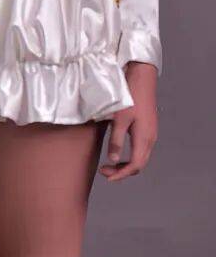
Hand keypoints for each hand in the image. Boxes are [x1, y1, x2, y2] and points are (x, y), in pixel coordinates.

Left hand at [100, 61, 157, 180]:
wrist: (142, 79)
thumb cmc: (130, 97)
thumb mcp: (119, 120)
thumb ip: (116, 141)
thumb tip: (112, 160)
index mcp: (144, 138)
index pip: (135, 165)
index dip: (121, 174)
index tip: (107, 177)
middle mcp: (150, 139)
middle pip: (139, 164)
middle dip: (122, 172)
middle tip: (105, 171)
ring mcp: (151, 134)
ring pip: (141, 158)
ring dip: (126, 164)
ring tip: (109, 164)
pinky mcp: (148, 129)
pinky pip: (141, 149)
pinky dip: (130, 156)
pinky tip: (118, 152)